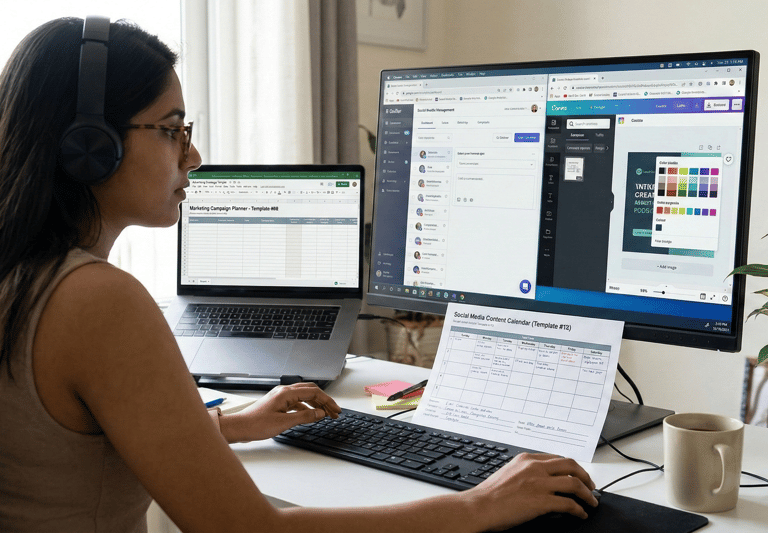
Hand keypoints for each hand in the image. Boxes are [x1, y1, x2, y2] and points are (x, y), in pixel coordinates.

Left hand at [220, 383, 341, 442]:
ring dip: (316, 403)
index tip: (336, 410)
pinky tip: (311, 413)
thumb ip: (304, 416)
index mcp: (286, 393)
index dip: (327, 401)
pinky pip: (297, 401)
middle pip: (311, 391)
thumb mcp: (284, 422)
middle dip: (324, 400)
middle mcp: (284, 391)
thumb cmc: (257, 424)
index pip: (314, 392)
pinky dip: (307, 406)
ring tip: (326, 413)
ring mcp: (280, 396)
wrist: (240, 427)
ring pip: (304, 395)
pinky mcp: (278, 402)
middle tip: (334, 411)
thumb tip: (320, 413)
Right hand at [467, 452, 597, 530]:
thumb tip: (541, 481)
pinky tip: (580, 514)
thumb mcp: (508, 473)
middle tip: (590, 486)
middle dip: (585, 476)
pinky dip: (579, 509)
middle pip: (571, 466)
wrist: (480, 506)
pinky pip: (569, 504)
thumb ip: (526, 472)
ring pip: (575, 484)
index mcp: (527, 459)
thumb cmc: (489, 494)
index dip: (572, 467)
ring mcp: (540, 483)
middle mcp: (535, 468)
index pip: (557, 458)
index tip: (577, 475)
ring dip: (587, 494)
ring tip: (591, 502)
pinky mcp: (542, 501)